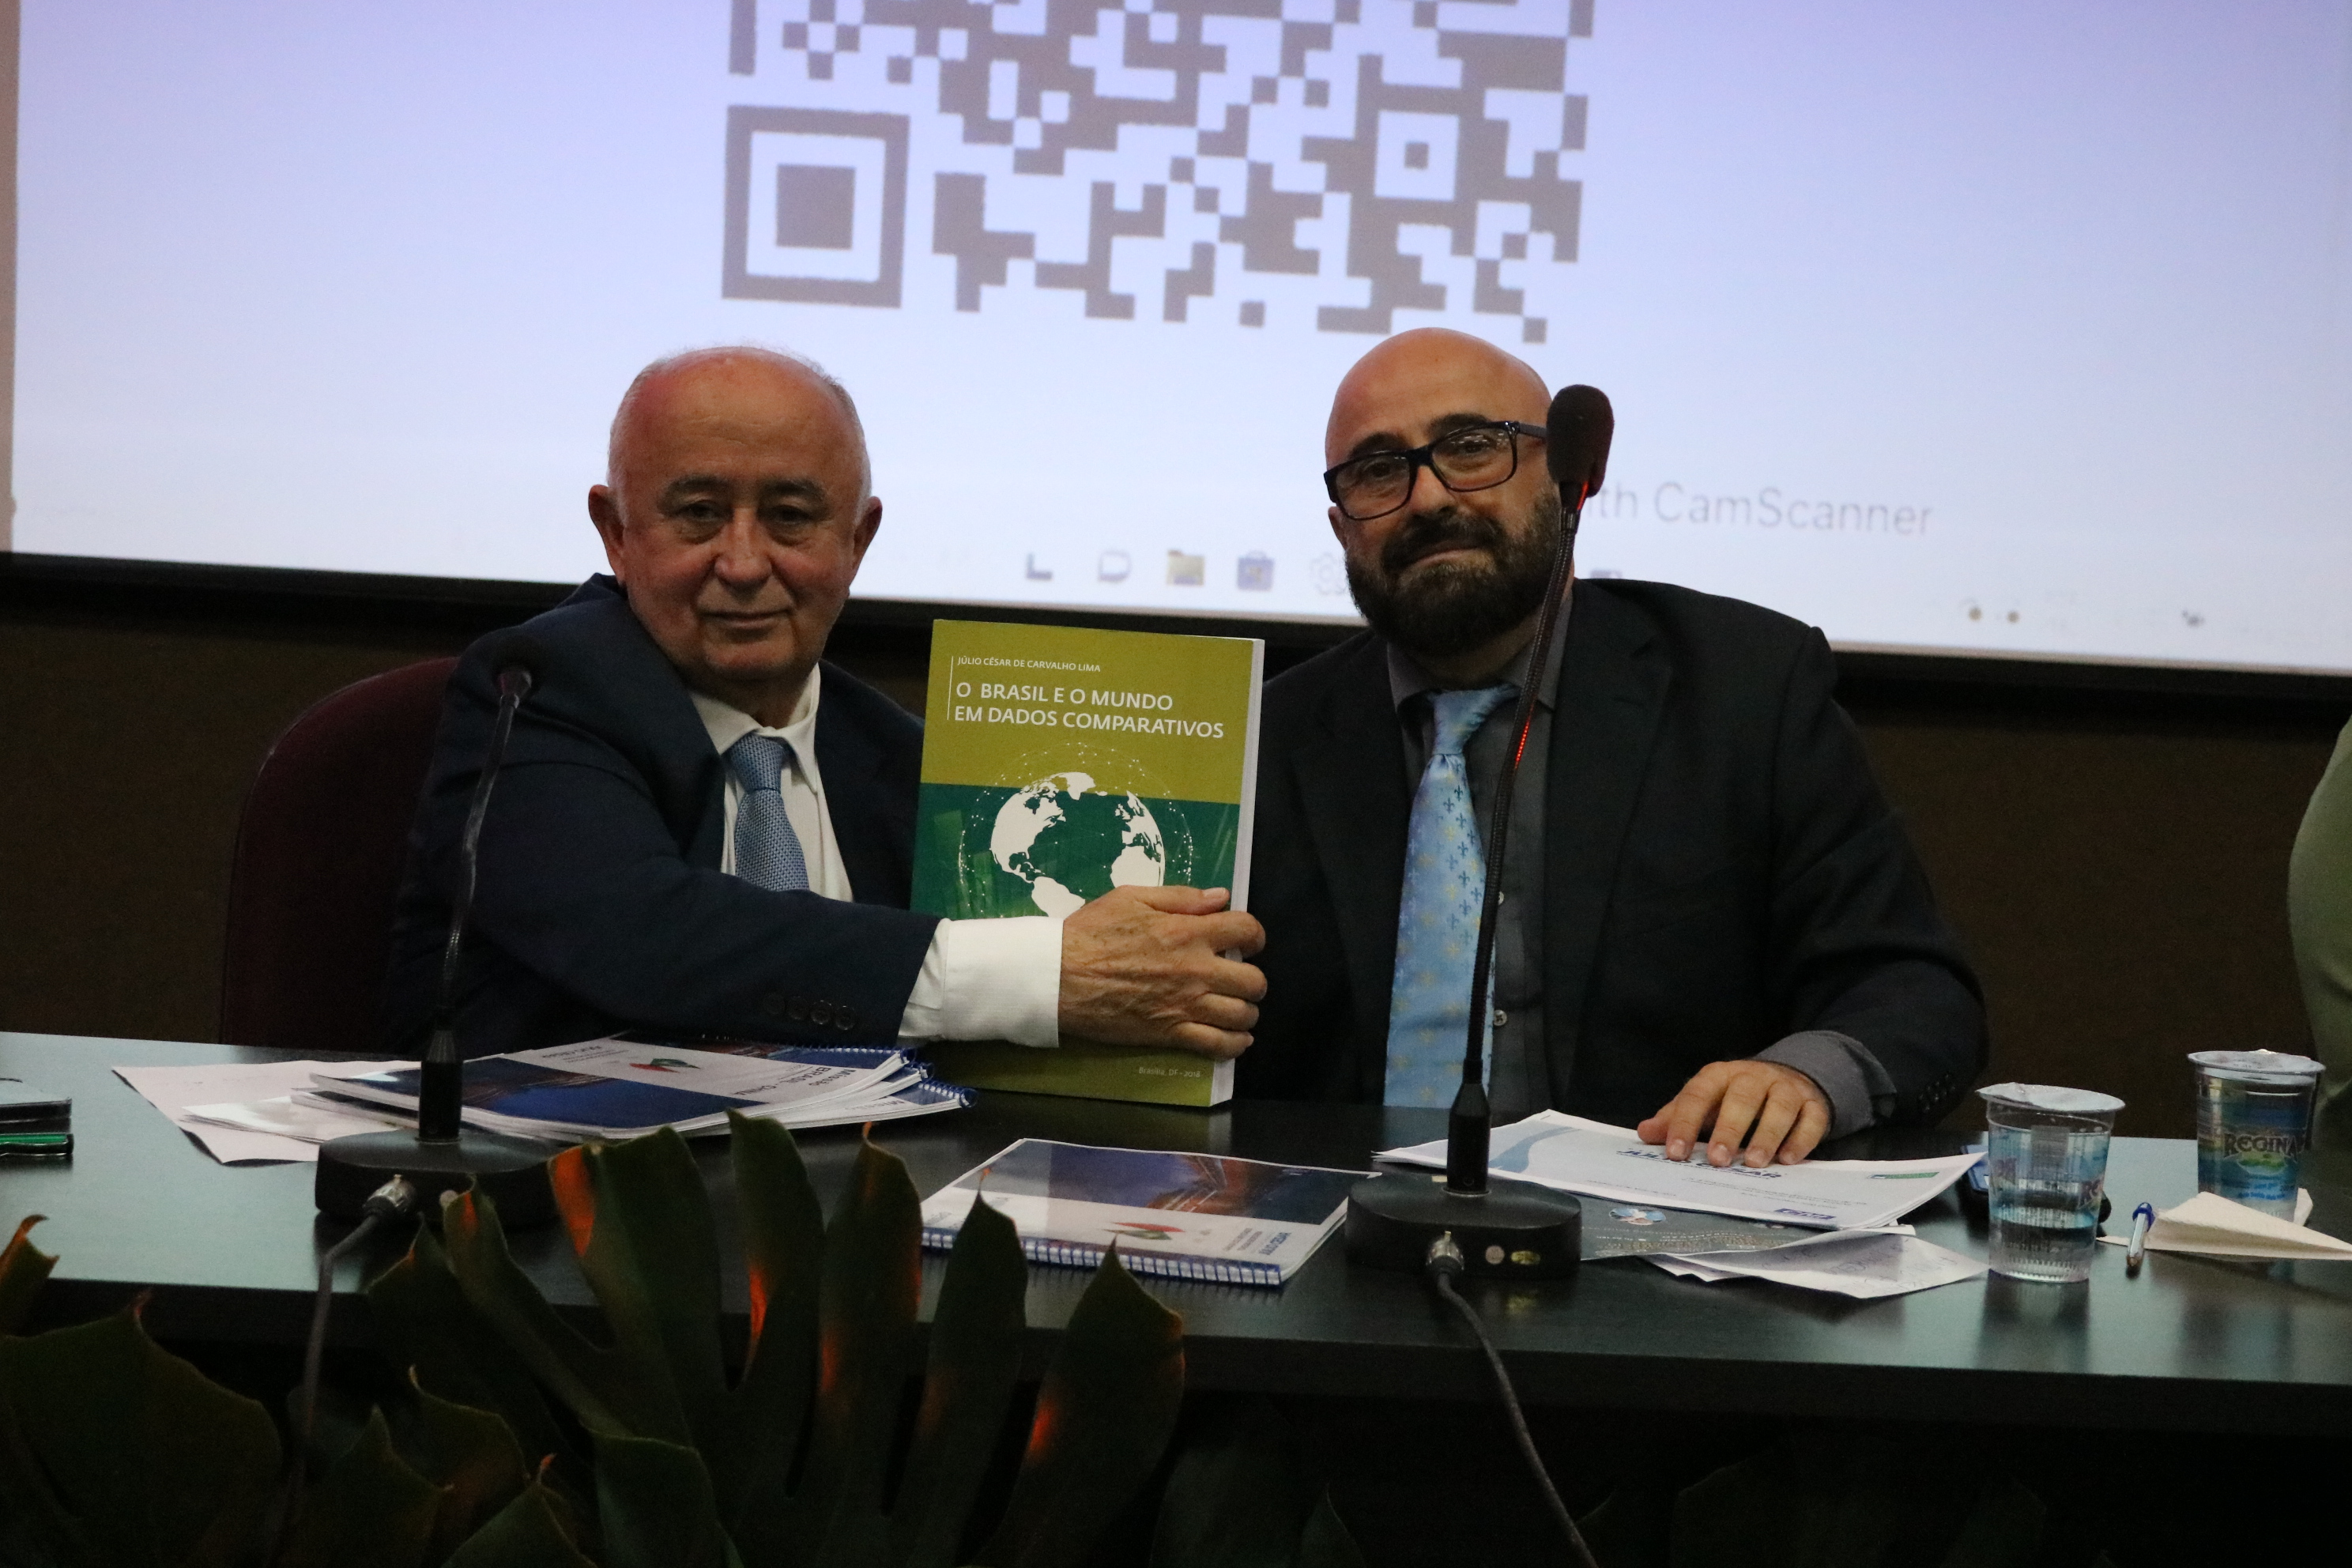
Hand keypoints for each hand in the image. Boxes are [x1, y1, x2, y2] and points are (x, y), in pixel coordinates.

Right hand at [1057, 885, 1267, 1058]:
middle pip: (1254, 981)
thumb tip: (1221, 897)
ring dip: (1246, 1013)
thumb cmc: (1090, 932)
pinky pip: (1218, 1045)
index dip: (1255, 936)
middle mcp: (1196, 970)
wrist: (1057, 977)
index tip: (1247, 943)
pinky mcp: (1170, 1033)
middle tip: (1239, 980)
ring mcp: (1186, 1005)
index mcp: (1188, 932)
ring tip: (1237, 1009)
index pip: (1247, 931)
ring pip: (1242, 1016)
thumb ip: (1182, 897)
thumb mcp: (1131, 898)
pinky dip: (1235, 1044)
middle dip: (1253, 980)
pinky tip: (1235, 1039)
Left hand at [1636, 1059, 1829, 1167]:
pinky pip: (1811, 1119)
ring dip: (1767, 1135)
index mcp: (1719, 1075)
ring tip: (1754, 1163)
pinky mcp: (1813, 1103)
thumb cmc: (1734, 1097)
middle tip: (1718, 1160)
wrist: (1787, 1078)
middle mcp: (1754, 1077)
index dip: (1685, 1123)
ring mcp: (1787, 1088)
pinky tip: (1788, 1160)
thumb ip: (1675, 1118)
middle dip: (1729, 1128)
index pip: (1698, 1094)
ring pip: (1780, 1106)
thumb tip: (1644, 1133)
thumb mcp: (1704, 1102)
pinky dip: (1801, 1139)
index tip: (1675, 1153)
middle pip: (1742, 1097)